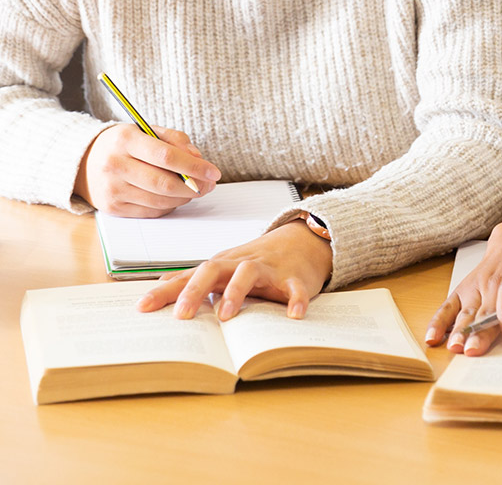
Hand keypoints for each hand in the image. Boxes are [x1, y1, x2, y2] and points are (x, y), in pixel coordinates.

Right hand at [74, 123, 220, 216]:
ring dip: (184, 198)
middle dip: (194, 186)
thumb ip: (176, 141)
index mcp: (125, 139)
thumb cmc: (125, 144)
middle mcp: (115, 165)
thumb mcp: (148, 131)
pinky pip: (150, 212)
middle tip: (210, 184)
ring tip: (195, 189)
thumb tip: (198, 160)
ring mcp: (111, 189)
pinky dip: (169, 206)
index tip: (214, 172)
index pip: (166, 156)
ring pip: (159, 200)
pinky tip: (176, 197)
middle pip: (163, 183)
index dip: (194, 167)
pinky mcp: (112, 208)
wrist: (84, 162)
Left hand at [138, 220, 333, 320]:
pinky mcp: (295, 278)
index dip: (166, 292)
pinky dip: (295, 300)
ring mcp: (269, 269)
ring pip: (249, 273)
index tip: (142, 308)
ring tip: (226, 316)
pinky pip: (295, 288)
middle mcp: (241, 264)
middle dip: (195, 291)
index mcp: (222, 266)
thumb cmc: (258, 260)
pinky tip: (293, 315)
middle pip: (213, 269)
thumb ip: (194, 278)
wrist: (304, 241)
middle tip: (181, 315)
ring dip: (236, 292)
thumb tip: (157, 287)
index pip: (189, 276)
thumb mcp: (225, 267)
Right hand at [425, 218, 501, 355]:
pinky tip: (432, 338)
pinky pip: (449, 305)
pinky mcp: (464, 289)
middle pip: (486, 308)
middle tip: (473, 352)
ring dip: (458, 329)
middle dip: (480, 331)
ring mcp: (478, 285)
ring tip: (453, 348)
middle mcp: (496, 281)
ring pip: (467, 309)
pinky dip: (439, 321)